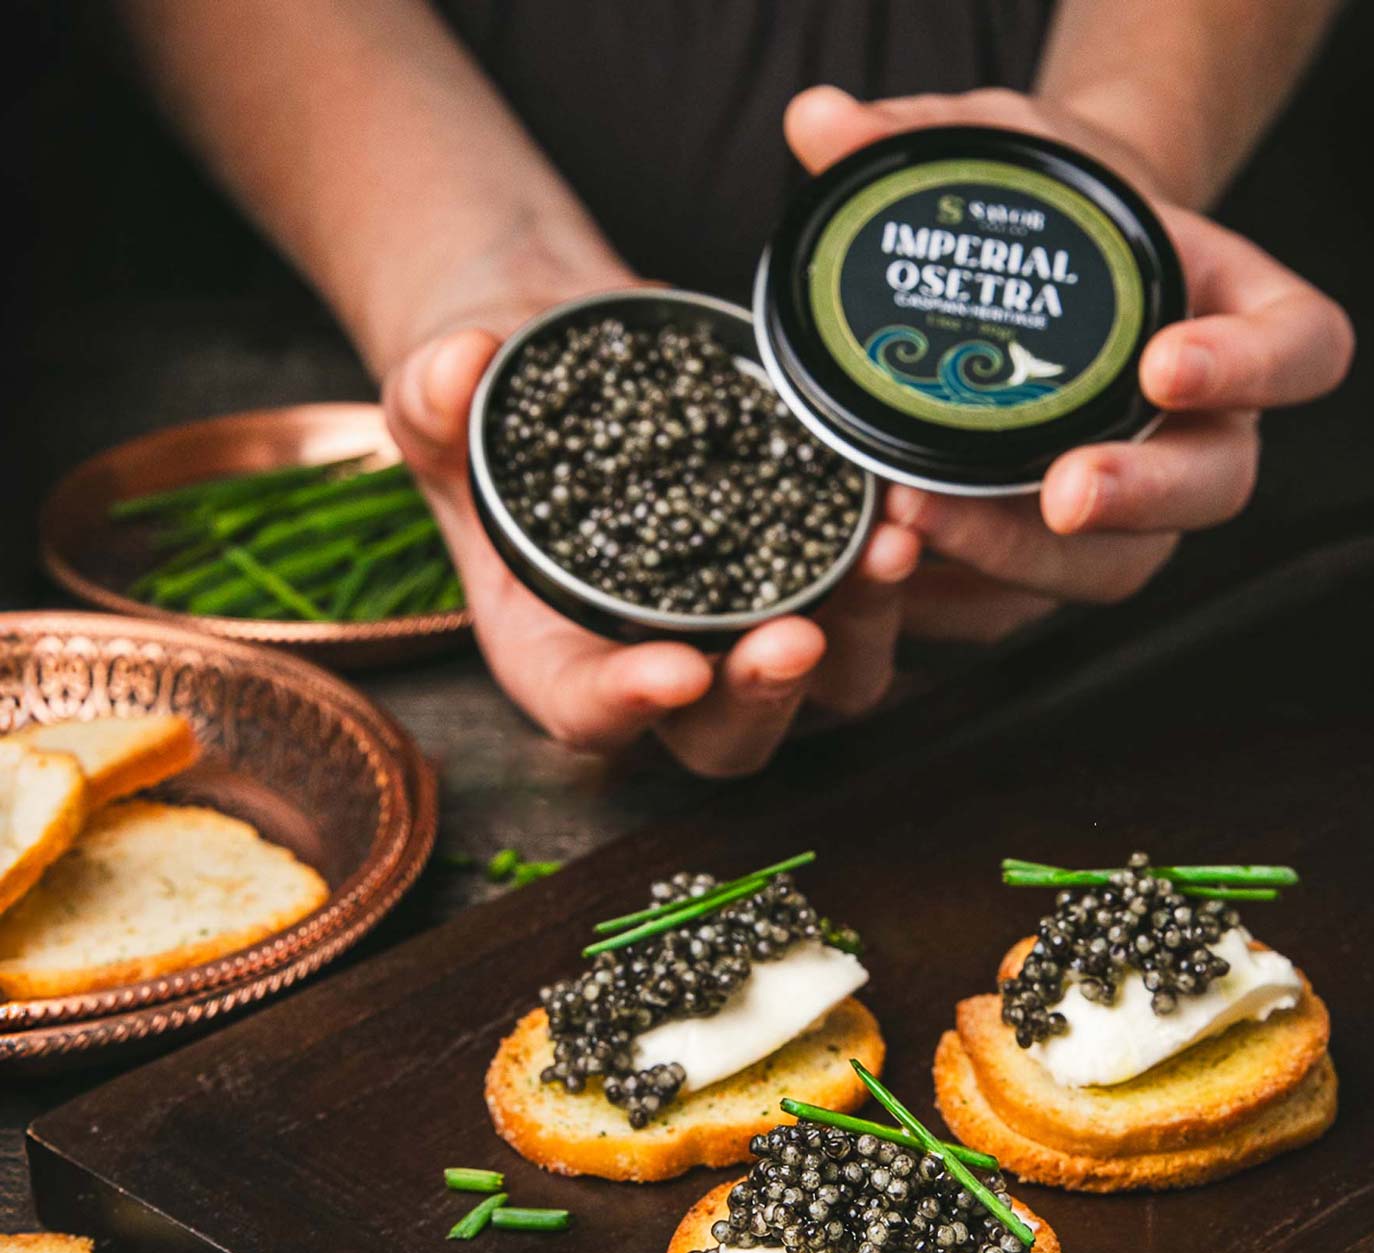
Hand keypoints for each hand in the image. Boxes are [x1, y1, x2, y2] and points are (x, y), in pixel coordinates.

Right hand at [382, 279, 920, 776]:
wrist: (572, 376)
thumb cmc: (496, 416)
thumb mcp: (444, 404)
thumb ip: (435, 402)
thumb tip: (460, 365)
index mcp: (558, 658)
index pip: (588, 712)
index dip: (628, 705)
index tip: (671, 672)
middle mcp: (662, 668)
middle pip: (725, 735)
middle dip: (763, 697)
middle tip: (795, 637)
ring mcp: (746, 633)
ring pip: (825, 685)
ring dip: (862, 632)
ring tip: (885, 551)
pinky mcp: (809, 580)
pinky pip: (867, 604)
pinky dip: (890, 571)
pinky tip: (909, 509)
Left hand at [784, 87, 1355, 639]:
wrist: (1025, 279)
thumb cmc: (1047, 214)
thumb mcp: (1000, 151)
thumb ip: (927, 138)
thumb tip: (818, 123)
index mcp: (1233, 317)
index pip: (1301, 348)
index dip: (1251, 368)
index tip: (1168, 364)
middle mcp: (1204, 428)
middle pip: (1216, 485)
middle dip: (1141, 495)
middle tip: (1065, 493)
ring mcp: (1137, 505)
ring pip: (1122, 566)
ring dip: (1028, 562)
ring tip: (925, 529)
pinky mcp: (1060, 560)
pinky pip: (1031, 608)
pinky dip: (962, 599)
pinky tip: (894, 577)